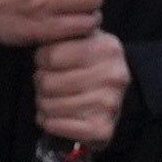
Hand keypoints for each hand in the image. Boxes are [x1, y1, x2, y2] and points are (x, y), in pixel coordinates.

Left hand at [34, 27, 131, 153]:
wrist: (120, 96)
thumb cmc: (92, 65)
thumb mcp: (84, 39)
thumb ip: (64, 33)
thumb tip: (43, 32)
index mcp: (106, 48)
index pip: (50, 55)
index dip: (41, 60)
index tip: (47, 62)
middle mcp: (112, 76)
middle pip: (47, 83)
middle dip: (41, 84)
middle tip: (48, 84)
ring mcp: (108, 104)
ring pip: (49, 106)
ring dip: (43, 104)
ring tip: (51, 99)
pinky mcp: (101, 129)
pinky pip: (57, 126)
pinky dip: (49, 123)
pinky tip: (54, 117)